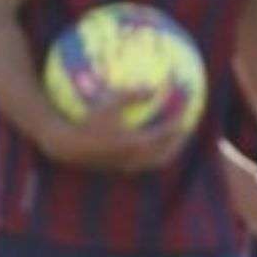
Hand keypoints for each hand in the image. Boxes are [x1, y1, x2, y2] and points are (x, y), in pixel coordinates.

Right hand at [37, 90, 186, 172]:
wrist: (70, 147)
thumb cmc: (87, 122)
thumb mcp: (109, 104)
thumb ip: (131, 95)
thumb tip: (152, 87)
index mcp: (136, 143)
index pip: (165, 134)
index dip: (178, 123)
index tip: (187, 112)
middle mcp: (135, 158)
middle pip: (166, 153)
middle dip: (179, 142)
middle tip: (186, 128)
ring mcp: (128, 166)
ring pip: (156, 161)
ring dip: (168, 150)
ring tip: (173, 139)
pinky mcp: (120, 168)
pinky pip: (144, 163)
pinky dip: (153, 154)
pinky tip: (149, 142)